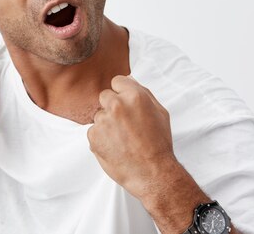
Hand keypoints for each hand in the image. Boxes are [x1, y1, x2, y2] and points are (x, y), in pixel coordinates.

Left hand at [87, 75, 175, 198]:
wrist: (152, 173)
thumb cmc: (159, 143)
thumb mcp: (160, 112)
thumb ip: (143, 92)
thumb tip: (128, 80)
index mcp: (134, 96)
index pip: (117, 81)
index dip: (121, 92)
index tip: (126, 104)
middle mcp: (117, 105)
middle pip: (105, 96)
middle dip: (112, 107)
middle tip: (125, 125)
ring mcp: (103, 121)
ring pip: (99, 115)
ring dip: (107, 124)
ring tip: (123, 139)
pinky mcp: (93, 136)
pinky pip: (93, 131)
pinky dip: (101, 138)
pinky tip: (115, 147)